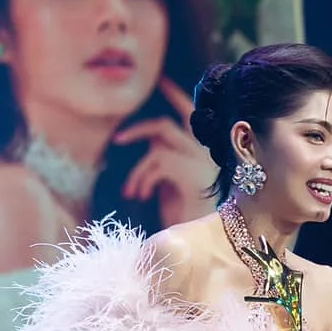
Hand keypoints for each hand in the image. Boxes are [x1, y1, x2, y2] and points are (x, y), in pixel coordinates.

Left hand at [114, 78, 217, 224]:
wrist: (206, 249)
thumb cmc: (192, 223)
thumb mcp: (177, 190)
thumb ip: (168, 166)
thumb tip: (151, 148)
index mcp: (209, 155)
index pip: (194, 115)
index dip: (177, 96)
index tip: (162, 81)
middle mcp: (210, 153)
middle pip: (177, 119)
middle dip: (151, 116)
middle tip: (122, 132)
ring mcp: (203, 160)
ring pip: (163, 135)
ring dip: (139, 165)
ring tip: (129, 192)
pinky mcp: (192, 171)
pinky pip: (157, 160)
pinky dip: (142, 179)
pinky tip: (140, 198)